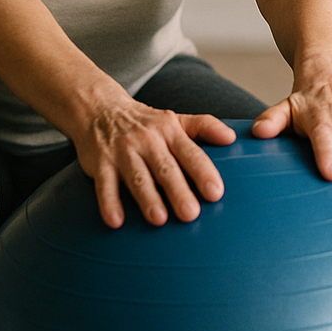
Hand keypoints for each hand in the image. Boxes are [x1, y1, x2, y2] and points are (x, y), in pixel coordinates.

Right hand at [73, 97, 236, 228]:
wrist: (99, 109)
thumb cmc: (145, 122)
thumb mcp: (176, 119)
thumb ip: (205, 126)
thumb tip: (232, 137)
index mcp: (170, 131)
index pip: (191, 153)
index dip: (203, 173)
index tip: (215, 193)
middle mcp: (147, 141)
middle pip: (166, 169)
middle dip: (178, 191)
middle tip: (191, 214)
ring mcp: (122, 152)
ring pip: (138, 178)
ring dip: (148, 199)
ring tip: (159, 219)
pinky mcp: (99, 164)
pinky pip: (105, 185)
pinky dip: (109, 203)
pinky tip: (116, 221)